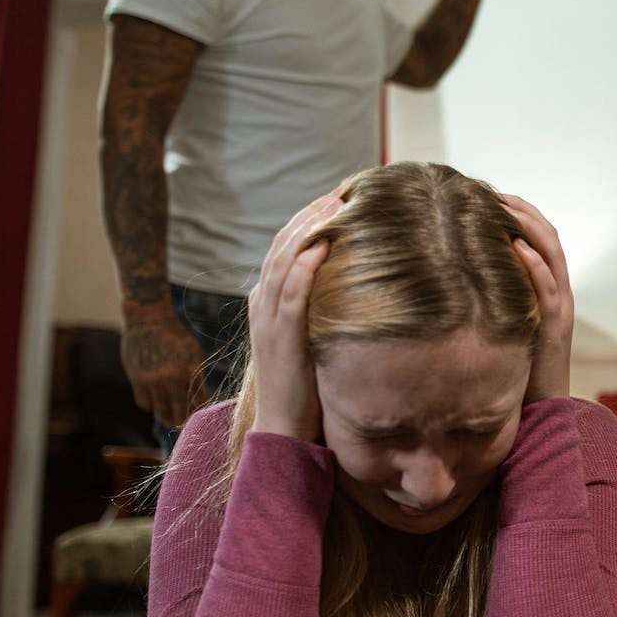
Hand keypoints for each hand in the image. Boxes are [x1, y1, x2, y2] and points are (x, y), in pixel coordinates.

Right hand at [120, 313, 206, 428]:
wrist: (149, 319)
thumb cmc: (176, 337)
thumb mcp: (193, 353)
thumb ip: (195, 376)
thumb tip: (198, 401)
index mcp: (191, 370)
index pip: (199, 402)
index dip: (199, 411)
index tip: (199, 416)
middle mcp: (173, 377)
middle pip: (180, 412)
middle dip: (182, 420)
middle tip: (183, 423)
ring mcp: (153, 379)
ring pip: (160, 411)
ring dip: (165, 416)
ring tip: (169, 417)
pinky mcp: (136, 379)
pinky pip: (144, 404)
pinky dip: (149, 406)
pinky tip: (154, 402)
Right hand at [247, 190, 343, 439]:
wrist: (284, 427)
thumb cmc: (306, 383)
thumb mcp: (312, 334)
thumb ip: (321, 307)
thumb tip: (353, 283)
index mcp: (268, 297)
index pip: (287, 244)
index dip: (311, 216)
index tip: (342, 196)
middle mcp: (264, 301)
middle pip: (285, 242)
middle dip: (313, 213)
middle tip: (344, 188)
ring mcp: (269, 318)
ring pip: (283, 260)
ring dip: (309, 229)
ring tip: (336, 204)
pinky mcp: (281, 337)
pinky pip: (289, 295)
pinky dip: (304, 267)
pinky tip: (322, 246)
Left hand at [500, 193, 571, 402]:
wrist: (542, 410)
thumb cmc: (515, 368)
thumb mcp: (503, 324)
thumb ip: (492, 299)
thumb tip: (452, 277)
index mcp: (548, 289)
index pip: (540, 238)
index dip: (520, 213)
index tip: (490, 194)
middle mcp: (559, 292)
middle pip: (548, 237)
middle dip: (523, 210)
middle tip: (493, 191)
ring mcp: (560, 308)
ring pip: (553, 254)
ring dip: (530, 226)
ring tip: (504, 206)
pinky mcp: (556, 327)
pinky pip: (549, 288)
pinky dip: (536, 263)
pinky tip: (516, 246)